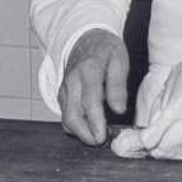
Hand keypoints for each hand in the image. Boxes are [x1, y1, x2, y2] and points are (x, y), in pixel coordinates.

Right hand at [58, 28, 128, 145]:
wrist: (85, 39)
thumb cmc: (106, 50)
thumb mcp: (119, 59)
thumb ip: (118, 85)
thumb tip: (119, 109)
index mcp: (89, 69)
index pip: (90, 101)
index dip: (96, 122)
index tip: (103, 136)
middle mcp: (72, 81)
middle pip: (72, 114)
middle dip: (85, 134)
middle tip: (100, 142)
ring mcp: (64, 89)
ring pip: (66, 118)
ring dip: (80, 133)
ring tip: (98, 136)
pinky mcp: (62, 96)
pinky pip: (65, 116)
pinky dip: (75, 126)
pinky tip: (89, 128)